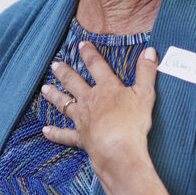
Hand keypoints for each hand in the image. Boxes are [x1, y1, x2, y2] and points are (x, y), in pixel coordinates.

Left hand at [40, 43, 157, 178]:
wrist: (118, 150)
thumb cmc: (133, 122)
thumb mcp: (145, 93)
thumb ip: (147, 71)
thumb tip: (150, 50)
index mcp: (106, 88)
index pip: (96, 65)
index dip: (89, 53)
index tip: (81, 45)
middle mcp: (90, 100)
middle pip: (73, 82)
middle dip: (64, 72)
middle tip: (55, 65)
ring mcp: (82, 119)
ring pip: (64, 104)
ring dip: (54, 95)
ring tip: (45, 88)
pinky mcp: (80, 137)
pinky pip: (64, 134)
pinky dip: (55, 133)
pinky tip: (45, 130)